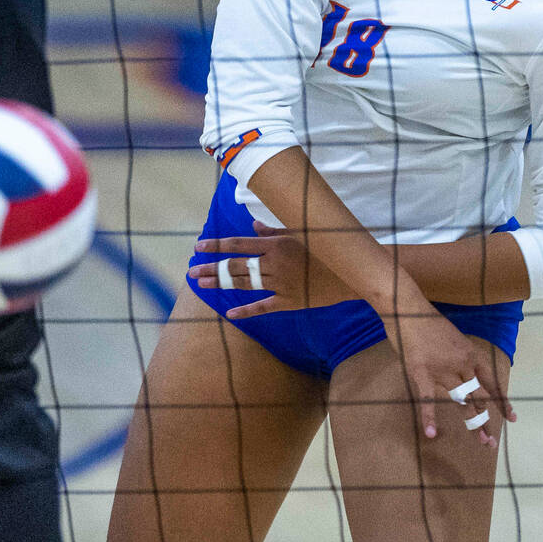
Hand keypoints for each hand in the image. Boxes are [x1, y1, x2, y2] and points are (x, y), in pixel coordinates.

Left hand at [190, 219, 353, 316]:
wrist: (351, 273)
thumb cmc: (324, 248)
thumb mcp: (299, 233)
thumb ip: (273, 232)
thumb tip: (251, 227)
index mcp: (276, 244)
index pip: (238, 244)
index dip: (217, 246)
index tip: (198, 247)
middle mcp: (275, 264)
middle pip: (235, 266)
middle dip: (211, 268)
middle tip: (191, 272)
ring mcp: (281, 284)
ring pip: (244, 284)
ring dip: (220, 284)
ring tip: (200, 285)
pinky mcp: (290, 302)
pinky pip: (263, 307)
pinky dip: (246, 310)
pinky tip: (229, 313)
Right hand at [386, 295, 516, 448]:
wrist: (406, 307)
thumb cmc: (425, 319)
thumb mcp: (451, 337)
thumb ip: (457, 358)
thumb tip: (459, 374)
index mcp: (470, 353)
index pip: (491, 381)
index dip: (502, 401)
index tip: (511, 418)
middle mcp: (461, 364)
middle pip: (479, 396)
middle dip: (486, 420)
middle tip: (491, 441)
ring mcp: (443, 370)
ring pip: (462, 401)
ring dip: (472, 423)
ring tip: (481, 441)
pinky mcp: (423, 373)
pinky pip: (428, 399)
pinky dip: (429, 417)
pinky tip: (431, 433)